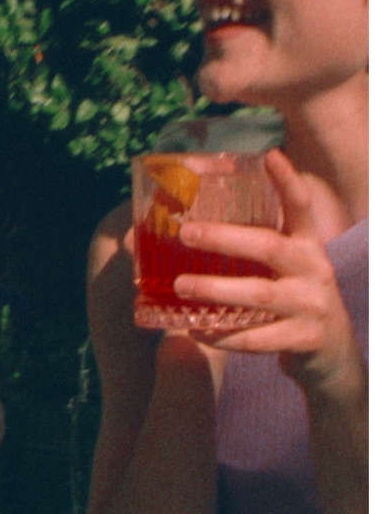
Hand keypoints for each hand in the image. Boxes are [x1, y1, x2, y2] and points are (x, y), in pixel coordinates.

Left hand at [174, 149, 361, 396]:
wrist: (332, 358)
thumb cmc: (291, 301)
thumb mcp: (283, 270)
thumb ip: (249, 251)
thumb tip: (185, 233)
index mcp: (307, 246)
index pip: (301, 207)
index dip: (287, 182)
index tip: (270, 155)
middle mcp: (313, 270)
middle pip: (269, 247)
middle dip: (224, 238)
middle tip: (186, 232)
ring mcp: (312, 306)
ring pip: (260, 295)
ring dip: (216, 290)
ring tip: (181, 285)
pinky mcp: (306, 340)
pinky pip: (258, 338)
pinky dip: (224, 335)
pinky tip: (197, 329)